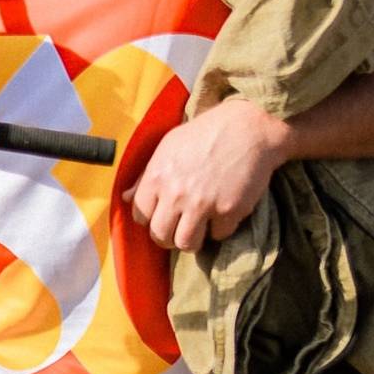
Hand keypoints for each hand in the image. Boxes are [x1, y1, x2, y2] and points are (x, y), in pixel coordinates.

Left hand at [128, 99, 290, 250]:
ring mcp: (203, 205)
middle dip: (167, 236)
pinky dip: (221, 228)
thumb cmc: (204, 134)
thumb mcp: (167, 147)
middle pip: (160, 236)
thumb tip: (125, 198)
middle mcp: (176, 195)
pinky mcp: (229, 211)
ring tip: (198, 228)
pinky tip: (222, 214)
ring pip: (187, 244)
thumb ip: (145, 176)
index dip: (149, 218)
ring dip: (191, 239)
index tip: (160, 216)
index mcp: (156, 178)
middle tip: (178, 228)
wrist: (247, 129)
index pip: (140, 216)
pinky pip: (219, 235)